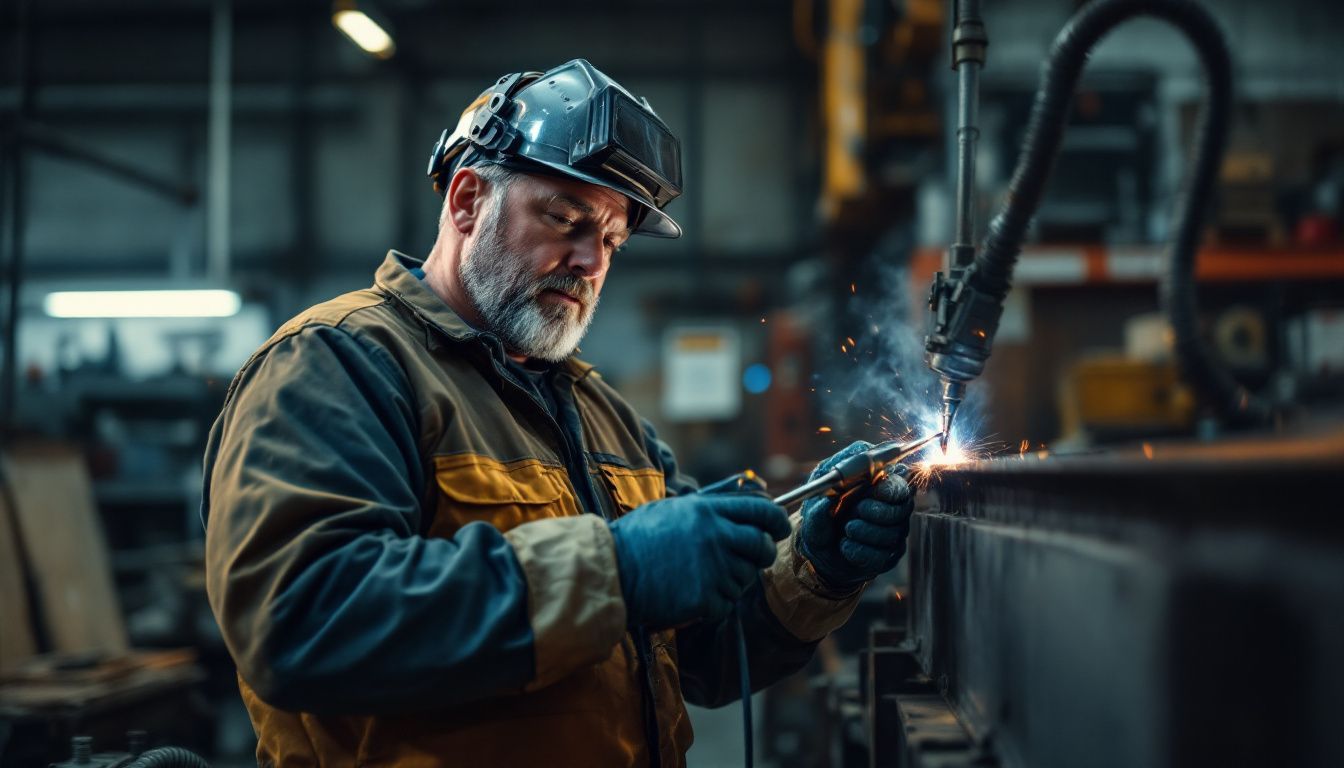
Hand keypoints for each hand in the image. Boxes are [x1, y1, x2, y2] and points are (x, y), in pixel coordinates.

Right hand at [609, 489, 790, 629]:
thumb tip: (758, 487)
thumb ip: (716, 499)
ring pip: (745, 578)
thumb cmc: (639, 537)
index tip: (779, 528)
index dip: (777, 520)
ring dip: (730, 580)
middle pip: (762, 546)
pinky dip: (713, 604)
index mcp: (707, 510)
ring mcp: (711, 568)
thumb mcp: (675, 506)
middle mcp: (714, 536)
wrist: (611, 571)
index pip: (762, 510)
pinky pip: (726, 603)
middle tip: (751, 559)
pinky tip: (689, 595)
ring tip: (700, 576)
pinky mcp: (704, 597)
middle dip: (763, 553)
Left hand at [798, 441, 914, 591]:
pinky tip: (846, 546)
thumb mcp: (814, 511)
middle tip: (857, 512)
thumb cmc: (822, 522)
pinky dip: (859, 552)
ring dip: (865, 532)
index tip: (878, 492)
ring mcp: (892, 533)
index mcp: (876, 489)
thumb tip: (828, 500)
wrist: (821, 554)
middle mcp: (890, 510)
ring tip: (847, 530)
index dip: (892, 489)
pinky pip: (881, 556)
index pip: (899, 484)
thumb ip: (821, 504)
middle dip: (877, 512)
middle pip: (902, 509)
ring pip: (892, 534)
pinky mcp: (888, 556)